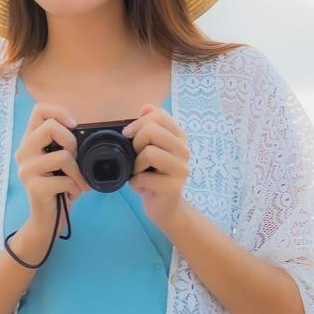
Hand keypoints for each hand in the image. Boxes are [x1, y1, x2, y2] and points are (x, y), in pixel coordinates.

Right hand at [15, 102, 93, 227]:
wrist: (46, 221)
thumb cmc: (57, 188)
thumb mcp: (59, 162)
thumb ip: (63, 144)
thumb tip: (82, 130)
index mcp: (29, 142)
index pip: (39, 110)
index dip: (59, 112)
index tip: (74, 126)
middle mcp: (23, 153)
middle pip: (50, 126)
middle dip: (71, 142)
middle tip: (75, 160)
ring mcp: (26, 170)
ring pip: (62, 156)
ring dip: (77, 172)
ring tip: (76, 183)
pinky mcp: (35, 187)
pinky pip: (66, 179)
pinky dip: (76, 187)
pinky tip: (71, 194)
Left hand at [122, 102, 192, 230]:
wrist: (165, 207)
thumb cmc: (154, 175)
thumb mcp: (150, 148)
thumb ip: (149, 126)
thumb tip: (146, 106)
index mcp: (179, 136)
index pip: (159, 115)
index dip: (138, 122)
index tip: (129, 135)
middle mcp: (184, 150)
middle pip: (152, 130)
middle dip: (135, 143)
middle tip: (135, 157)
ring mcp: (182, 169)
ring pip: (149, 152)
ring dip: (135, 164)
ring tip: (139, 172)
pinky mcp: (174, 187)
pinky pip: (144, 177)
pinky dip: (136, 183)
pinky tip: (142, 187)